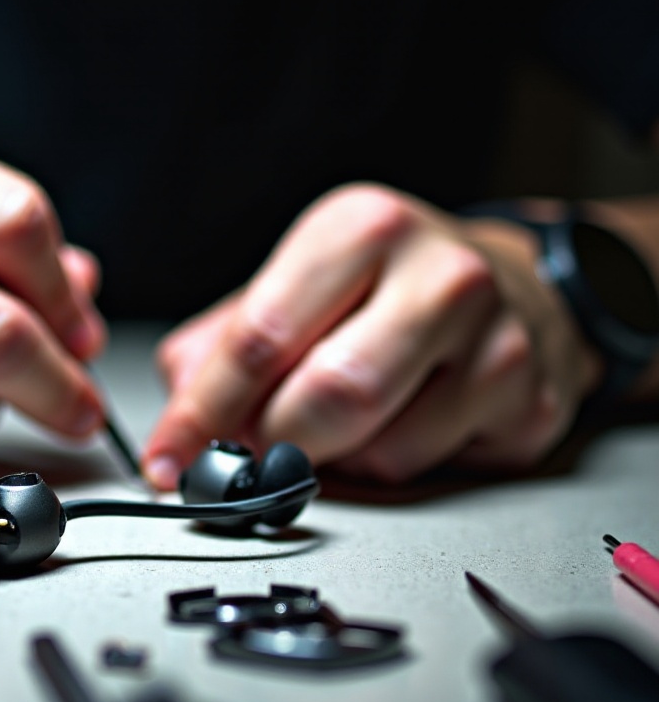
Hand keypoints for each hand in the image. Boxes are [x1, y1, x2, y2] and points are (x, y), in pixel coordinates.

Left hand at [142, 183, 603, 487]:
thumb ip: (223, 343)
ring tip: (346, 416)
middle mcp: (440, 275)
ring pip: (379, 451)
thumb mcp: (299, 285)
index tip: (170, 458)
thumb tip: (180, 408)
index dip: (203, 411)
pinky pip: (428, 472)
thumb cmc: (388, 287)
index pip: (262, 336)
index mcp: (363, 229)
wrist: (513, 286)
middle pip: (326, 397)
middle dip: (272, 442)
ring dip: (337, 457)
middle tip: (253, 450)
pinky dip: (389, 464)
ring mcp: (498, 340)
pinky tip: (402, 420)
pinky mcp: (530, 402)